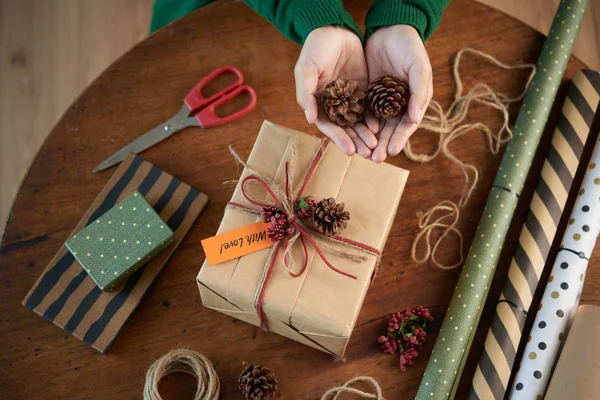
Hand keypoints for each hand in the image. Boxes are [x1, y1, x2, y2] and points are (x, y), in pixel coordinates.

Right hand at [295, 26, 378, 157]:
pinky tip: (382, 126)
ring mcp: (349, 98)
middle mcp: (334, 104)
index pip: (329, 126)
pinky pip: (370, 107)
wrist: (334, 28)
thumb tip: (310, 120)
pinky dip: (375, 118)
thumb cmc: (315, 49)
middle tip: (368, 153)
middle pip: (346, 128)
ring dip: (367, 134)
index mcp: (318, 103)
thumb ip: (306, 94)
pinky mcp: (363, 89)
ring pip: (359, 121)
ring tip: (377, 145)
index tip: (350, 151)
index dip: (339, 139)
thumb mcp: (306, 69)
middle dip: (356, 141)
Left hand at [365, 25, 432, 162]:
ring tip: (363, 154)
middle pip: (390, 129)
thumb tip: (415, 120)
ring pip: (376, 124)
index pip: (406, 125)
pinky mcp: (367, 93)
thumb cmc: (409, 47)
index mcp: (414, 100)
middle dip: (383, 145)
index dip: (399, 139)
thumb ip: (418, 92)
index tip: (391, 152)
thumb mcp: (418, 67)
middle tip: (374, 159)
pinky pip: (362, 112)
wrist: (389, 29)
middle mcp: (398, 104)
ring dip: (370, 139)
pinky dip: (359, 124)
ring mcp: (382, 100)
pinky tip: (353, 135)